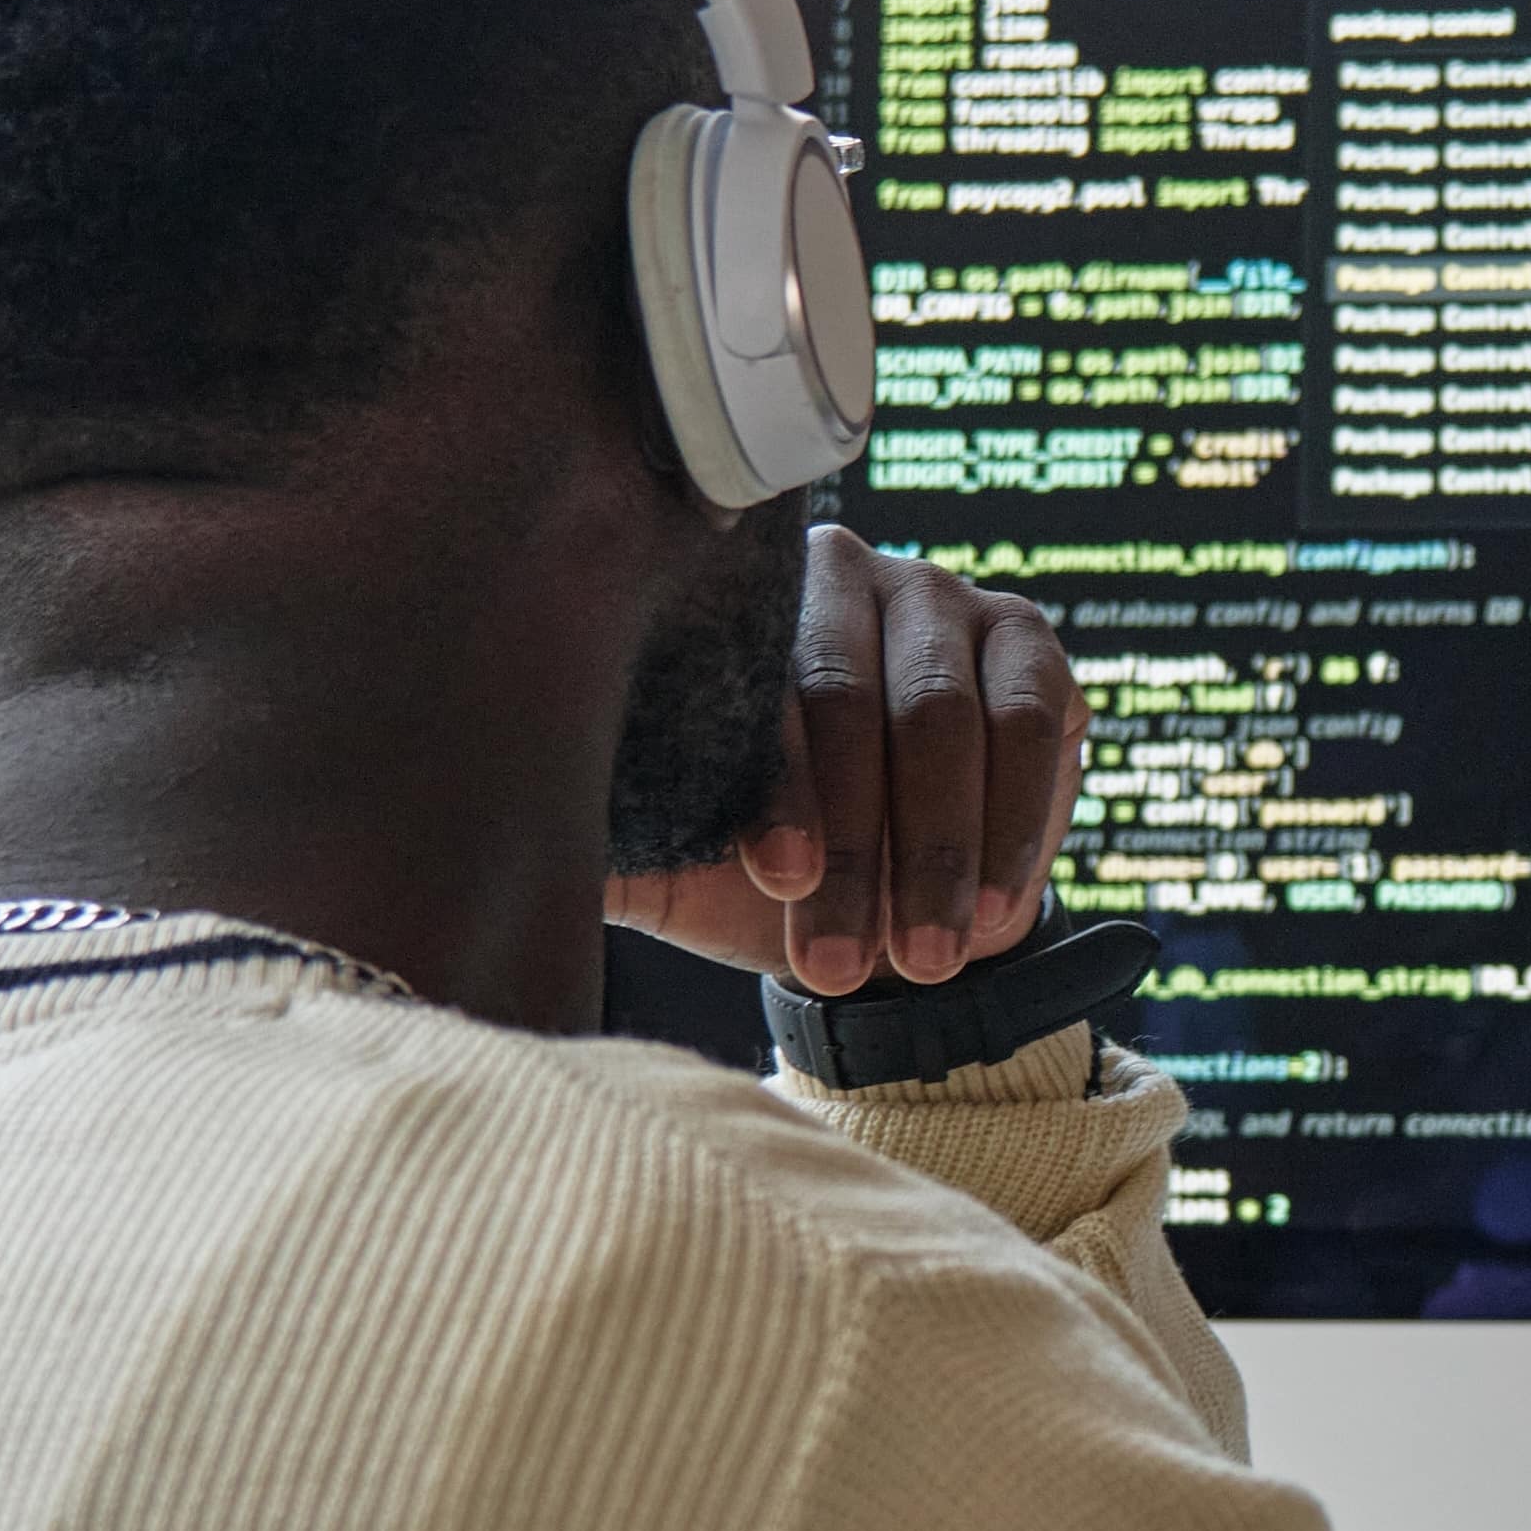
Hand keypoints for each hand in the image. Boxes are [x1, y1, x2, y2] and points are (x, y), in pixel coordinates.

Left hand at [609, 525, 1086, 994]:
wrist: (869, 897)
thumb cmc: (749, 861)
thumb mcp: (670, 852)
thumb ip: (606, 837)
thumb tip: (495, 836)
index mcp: (742, 601)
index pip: (761, 684)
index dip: (775, 789)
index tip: (777, 880)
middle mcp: (849, 572)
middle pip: (859, 698)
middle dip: (859, 844)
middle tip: (843, 958)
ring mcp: (951, 600)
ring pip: (949, 718)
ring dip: (937, 850)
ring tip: (920, 956)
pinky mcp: (1035, 648)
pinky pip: (1035, 726)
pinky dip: (1014, 827)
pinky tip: (988, 912)